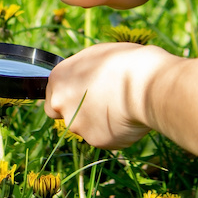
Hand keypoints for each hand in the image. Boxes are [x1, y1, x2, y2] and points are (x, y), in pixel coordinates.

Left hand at [44, 42, 171, 148]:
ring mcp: (77, 124)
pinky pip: (105, 138)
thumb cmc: (125, 62)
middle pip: (66, 115)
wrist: (144, 84)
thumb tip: (85, 79)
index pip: (52, 96)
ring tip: (123, 108)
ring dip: (100, 123)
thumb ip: (82, 73)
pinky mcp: (96, 140)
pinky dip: (116, 132)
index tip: (84, 96)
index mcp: (59, 78)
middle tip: (103, 104)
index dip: (69, 97)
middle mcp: (61, 103)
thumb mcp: (96, 56)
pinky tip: (129, 118)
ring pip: (86, 128)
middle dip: (80, 113)